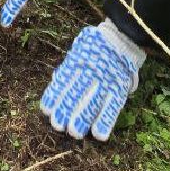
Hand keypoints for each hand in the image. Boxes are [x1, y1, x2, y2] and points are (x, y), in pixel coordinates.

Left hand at [40, 20, 145, 140]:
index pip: (64, 80)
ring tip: (74, 132)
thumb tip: (56, 80)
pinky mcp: (120, 87)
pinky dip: (106, 120)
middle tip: (58, 125)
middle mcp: (91, 71)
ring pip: (93, 101)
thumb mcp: (79, 49)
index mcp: (78, 61)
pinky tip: (99, 134)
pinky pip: (113, 105)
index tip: (47, 110)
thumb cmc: (96, 46)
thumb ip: (69, 65)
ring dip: (83, 118)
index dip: (55, 95)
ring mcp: (106, 80)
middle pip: (77, 93)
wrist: (123, 37)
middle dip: (66, 110)